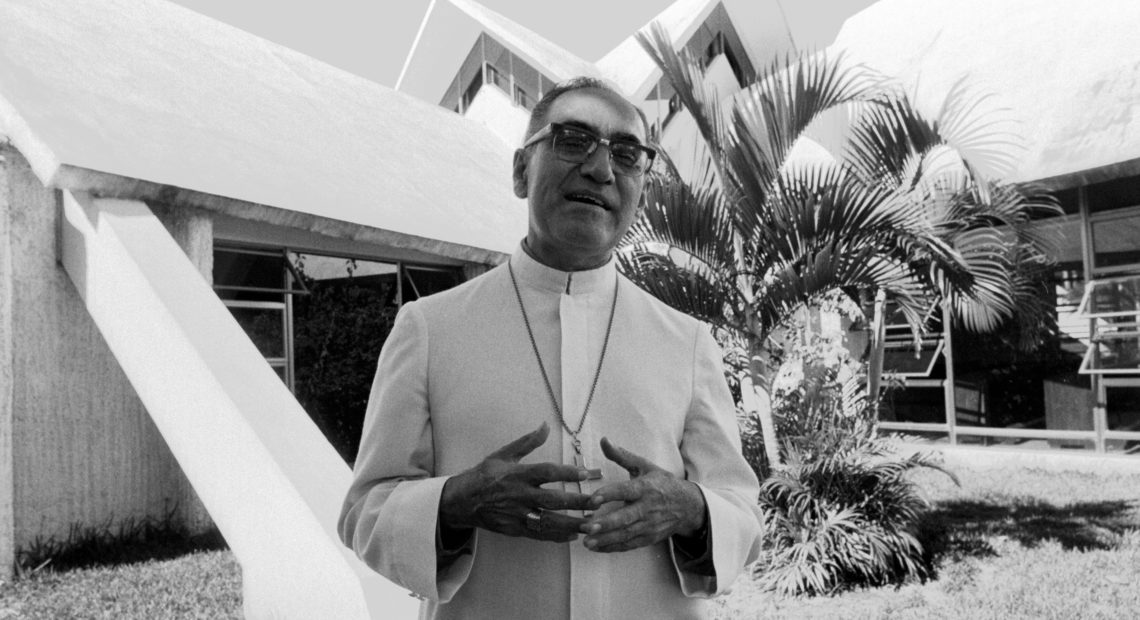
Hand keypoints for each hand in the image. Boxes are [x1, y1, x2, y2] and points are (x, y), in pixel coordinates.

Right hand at [439, 422, 593, 542]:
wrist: (462, 501)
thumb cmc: (485, 474)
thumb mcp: (504, 454)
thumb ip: (528, 442)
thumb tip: (545, 425)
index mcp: (518, 474)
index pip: (547, 473)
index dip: (568, 473)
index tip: (588, 473)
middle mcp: (519, 495)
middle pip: (552, 500)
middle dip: (577, 502)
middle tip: (598, 502)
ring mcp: (517, 514)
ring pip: (548, 521)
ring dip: (572, 524)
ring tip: (592, 524)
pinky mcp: (514, 529)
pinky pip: (539, 534)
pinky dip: (556, 536)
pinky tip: (573, 535)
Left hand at [580, 437, 705, 552]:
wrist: (688, 506)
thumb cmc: (662, 483)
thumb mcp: (644, 466)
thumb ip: (622, 455)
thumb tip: (603, 440)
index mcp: (646, 488)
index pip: (626, 491)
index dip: (609, 495)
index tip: (593, 499)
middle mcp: (648, 508)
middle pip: (626, 518)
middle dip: (606, 524)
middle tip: (587, 527)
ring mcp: (649, 525)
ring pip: (626, 534)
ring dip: (606, 539)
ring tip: (587, 541)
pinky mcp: (649, 538)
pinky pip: (629, 545)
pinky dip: (613, 547)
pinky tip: (596, 547)